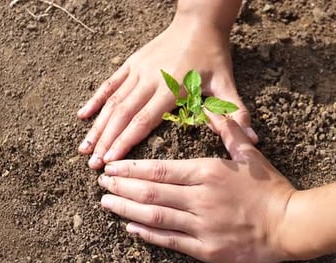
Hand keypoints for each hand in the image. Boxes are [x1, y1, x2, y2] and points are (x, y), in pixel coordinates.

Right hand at [77, 18, 256, 169]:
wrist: (199, 23)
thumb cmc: (214, 57)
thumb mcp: (227, 85)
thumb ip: (236, 113)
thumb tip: (253, 140)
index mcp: (172, 89)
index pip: (144, 120)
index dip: (126, 141)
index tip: (112, 161)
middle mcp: (150, 80)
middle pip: (123, 115)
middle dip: (107, 141)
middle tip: (93, 165)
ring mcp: (138, 71)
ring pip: (113, 102)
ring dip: (97, 126)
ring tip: (83, 148)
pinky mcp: (132, 64)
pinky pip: (110, 84)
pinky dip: (95, 100)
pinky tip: (82, 116)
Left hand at [98, 115, 295, 262]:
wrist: (291, 225)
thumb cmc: (270, 188)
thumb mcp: (250, 154)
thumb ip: (229, 130)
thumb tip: (214, 109)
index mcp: (208, 172)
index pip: (159, 169)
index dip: (131, 168)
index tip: (112, 166)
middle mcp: (200, 199)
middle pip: (151, 191)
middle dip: (121, 186)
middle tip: (101, 182)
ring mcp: (201, 225)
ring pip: (154, 216)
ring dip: (127, 208)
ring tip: (106, 202)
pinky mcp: (206, 249)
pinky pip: (169, 241)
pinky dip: (147, 233)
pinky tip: (130, 226)